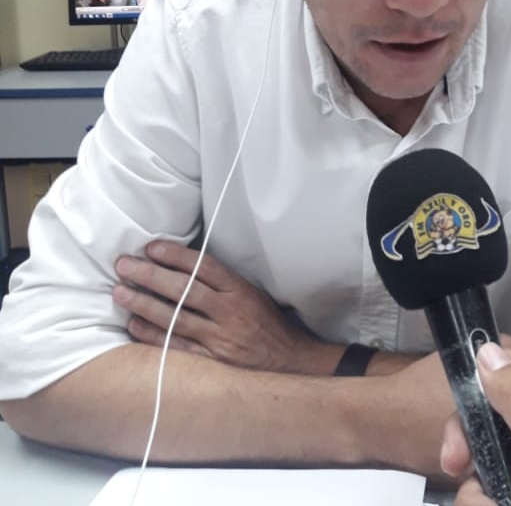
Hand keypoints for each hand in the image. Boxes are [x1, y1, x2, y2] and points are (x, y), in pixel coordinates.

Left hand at [113, 240, 341, 374]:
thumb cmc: (266, 324)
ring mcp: (219, 339)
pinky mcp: (211, 363)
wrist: (290, 363)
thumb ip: (222, 282)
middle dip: (150, 276)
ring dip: (143, 303)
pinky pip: (176, 347)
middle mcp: (229, 313)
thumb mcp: (252, 295)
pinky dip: (152, 336)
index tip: (151, 247)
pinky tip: (133, 325)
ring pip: (175, 317)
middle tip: (124, 265)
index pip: (204, 267)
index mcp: (240, 291)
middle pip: (183, 290)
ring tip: (119, 292)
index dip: (176, 256)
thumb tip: (183, 265)